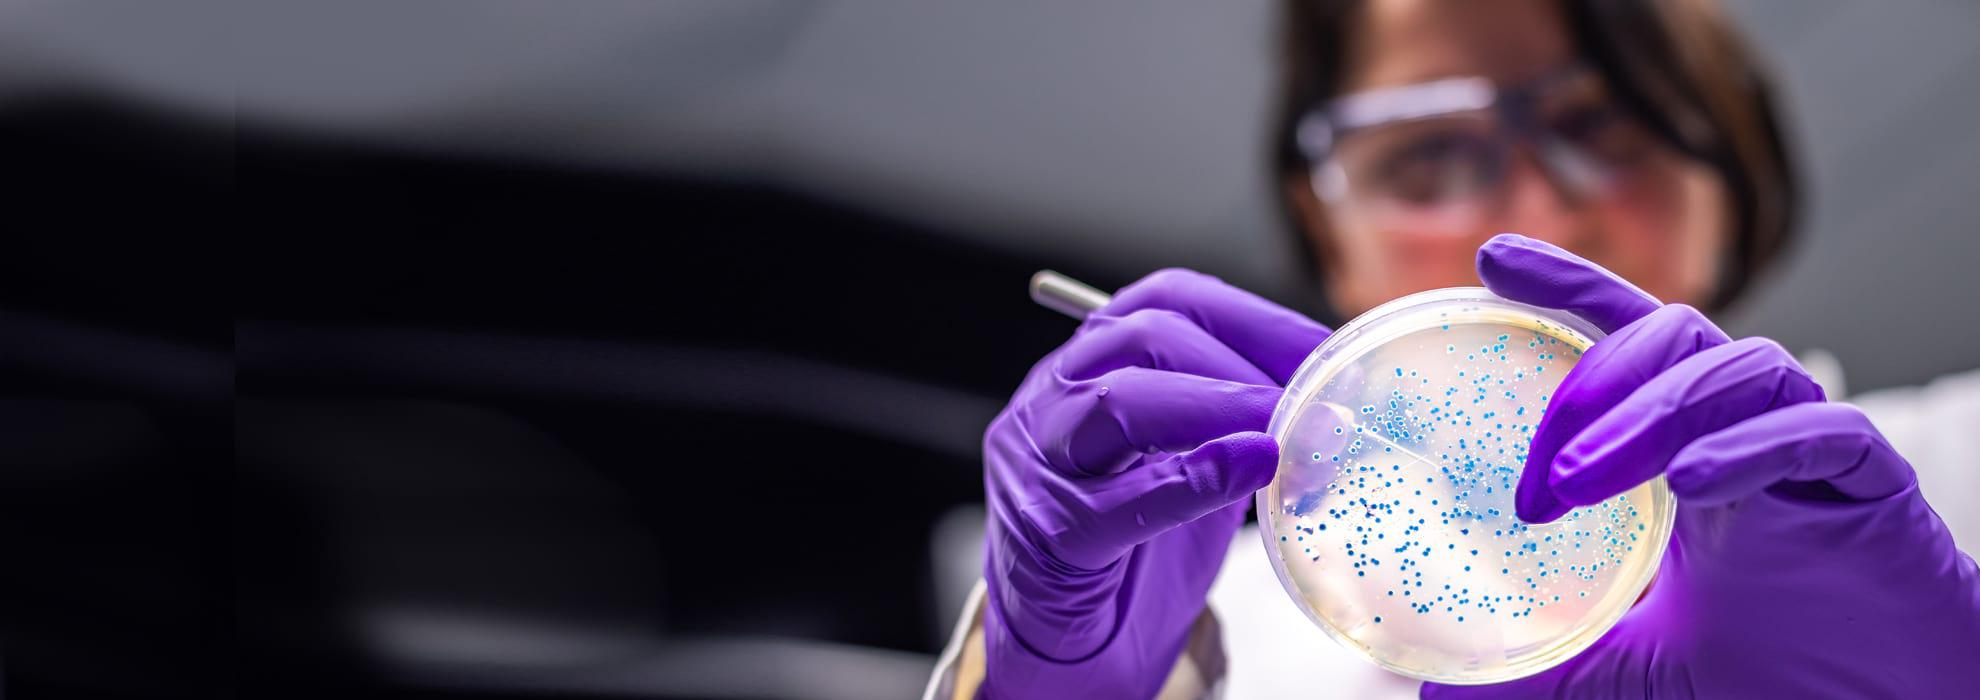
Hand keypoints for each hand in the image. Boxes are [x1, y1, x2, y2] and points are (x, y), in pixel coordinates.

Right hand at [980, 269, 1329, 698]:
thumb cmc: (1129, 546)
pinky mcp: (1051, 535)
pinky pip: (1117, 502)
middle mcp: (1055, 397)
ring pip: (1117, 402)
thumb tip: (1337, 406)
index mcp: (1091, 364)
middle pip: (1143, 338)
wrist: (1064, 640)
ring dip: (1217, 406)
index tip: (1327, 351)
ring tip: (1283, 430)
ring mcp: (1041, 464)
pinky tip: (1248, 471)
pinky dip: (1191, 480)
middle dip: (1242, 362)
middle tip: (1315, 401)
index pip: (1168, 300)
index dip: (1255, 318)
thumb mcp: (1187, 464)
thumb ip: (1239, 427)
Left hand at [1423, 235, 1979, 698]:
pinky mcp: (1875, 488)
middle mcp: (1746, 430)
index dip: (1566, 288)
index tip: (1488, 260)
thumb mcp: (1631, 669)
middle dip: (1593, 382)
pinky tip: (1693, 484)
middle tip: (1537, 472)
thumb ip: (1550, 668)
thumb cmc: (1772, 675)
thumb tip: (1443, 697)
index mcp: (1688, 448)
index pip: (1624, 336)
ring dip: (1651, 413)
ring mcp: (1811, 452)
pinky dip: (1751, 447)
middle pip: (1673, 337)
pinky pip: (1820, 433)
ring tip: (1579, 480)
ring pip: (1739, 370)